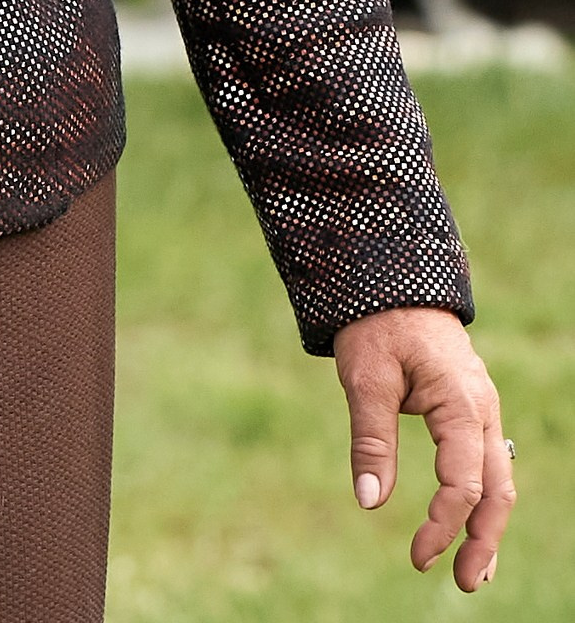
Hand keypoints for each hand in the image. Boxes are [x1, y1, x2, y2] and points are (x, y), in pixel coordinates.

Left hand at [334, 307, 512, 592]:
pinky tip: (470, 527)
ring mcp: (482, 410)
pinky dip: (482, 500)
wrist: (390, 281)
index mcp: (460, 402)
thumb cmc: (375, 325)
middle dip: (484, 540)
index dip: (444, 522)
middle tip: (464, 583)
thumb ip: (370, 438)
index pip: (464, 480)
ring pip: (499, 481)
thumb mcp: (365, 377)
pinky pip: (486, 463)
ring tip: (474, 574)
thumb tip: (369, 502)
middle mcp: (482, 410)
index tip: (419, 554)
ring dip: (488, 528)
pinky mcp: (471, 410)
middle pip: (498, 489)